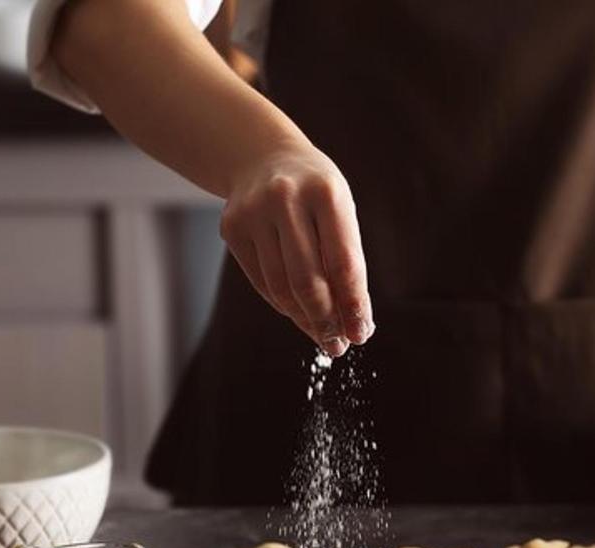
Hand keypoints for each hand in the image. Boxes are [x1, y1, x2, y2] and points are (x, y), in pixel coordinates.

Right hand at [220, 145, 373, 355]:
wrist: (262, 156)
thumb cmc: (315, 192)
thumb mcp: (340, 211)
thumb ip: (347, 261)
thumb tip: (354, 321)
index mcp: (326, 192)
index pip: (343, 262)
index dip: (354, 304)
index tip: (362, 333)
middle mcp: (286, 198)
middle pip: (308, 280)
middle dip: (327, 320)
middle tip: (339, 345)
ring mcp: (254, 212)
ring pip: (281, 286)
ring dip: (304, 319)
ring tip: (322, 336)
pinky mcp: (232, 227)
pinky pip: (261, 281)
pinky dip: (283, 304)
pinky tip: (299, 314)